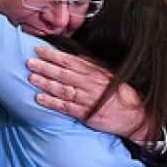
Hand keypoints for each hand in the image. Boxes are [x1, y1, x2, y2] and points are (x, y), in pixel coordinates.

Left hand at [28, 46, 153, 141]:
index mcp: (96, 72)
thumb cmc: (122, 95)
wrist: (136, 117)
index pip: (71, 61)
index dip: (54, 55)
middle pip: (64, 73)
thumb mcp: (109, 75)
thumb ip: (92, 67)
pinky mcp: (86, 114)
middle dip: (45, 67)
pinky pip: (65, 107)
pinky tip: (39, 98)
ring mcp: (87, 99)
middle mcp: (90, 84)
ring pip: (62, 89)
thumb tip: (75, 57)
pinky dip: (51, 102)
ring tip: (31, 77)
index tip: (40, 49)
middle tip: (30, 62)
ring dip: (45, 83)